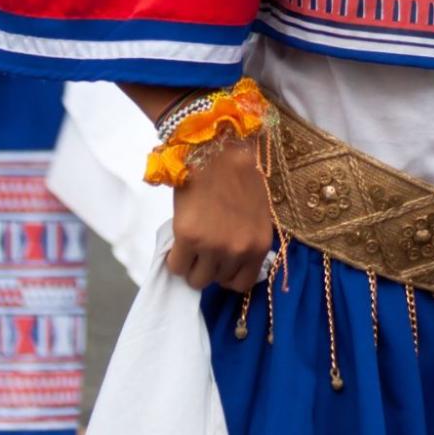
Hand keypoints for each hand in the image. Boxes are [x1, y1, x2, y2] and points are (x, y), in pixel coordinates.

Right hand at [166, 140, 275, 292]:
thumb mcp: (254, 214)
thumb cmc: (237, 177)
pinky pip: (176, 266)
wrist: (216, 151)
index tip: (220, 262)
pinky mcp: (188, 237)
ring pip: (195, 279)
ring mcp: (213, 246)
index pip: (242, 284)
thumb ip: (245, 240)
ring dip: (190, 266)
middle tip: (203, 247)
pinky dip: (174, 259)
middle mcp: (238, 250)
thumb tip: (228, 260)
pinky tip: (178, 242)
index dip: (227, 274)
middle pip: (216, 281)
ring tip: (190, 245)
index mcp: (259, 245)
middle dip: (208, 267)